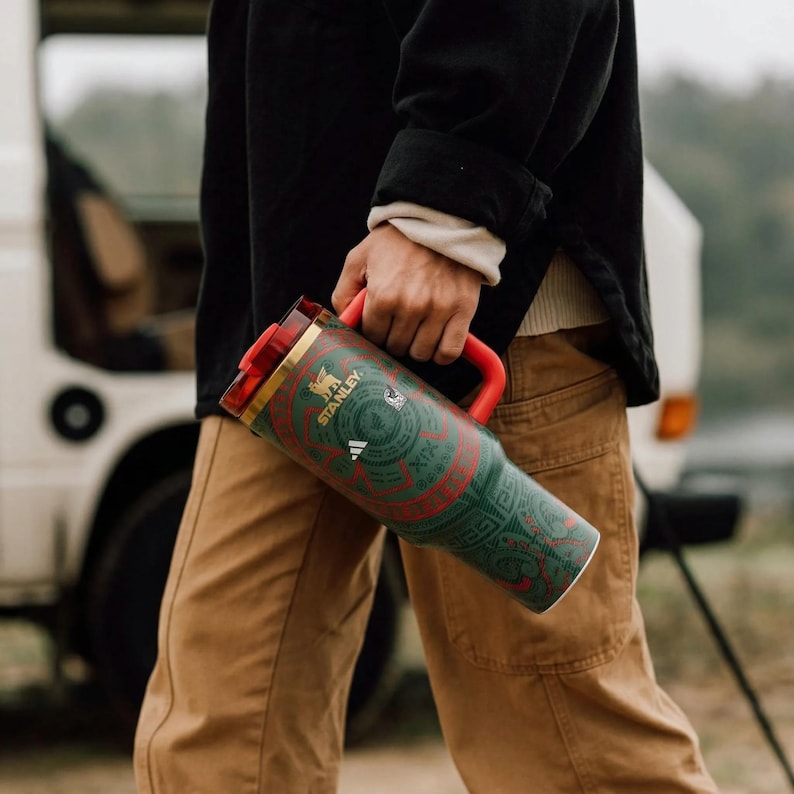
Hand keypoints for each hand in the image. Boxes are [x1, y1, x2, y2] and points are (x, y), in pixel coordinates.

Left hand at [332, 224, 481, 364]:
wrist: (440, 220)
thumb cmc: (397, 240)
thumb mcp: (360, 257)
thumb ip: (344, 291)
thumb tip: (345, 321)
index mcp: (383, 295)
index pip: (373, 336)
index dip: (375, 331)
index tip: (380, 322)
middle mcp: (410, 306)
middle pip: (396, 347)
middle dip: (394, 338)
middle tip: (398, 322)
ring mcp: (438, 310)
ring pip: (421, 353)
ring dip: (416, 346)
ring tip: (417, 329)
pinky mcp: (462, 310)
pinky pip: (449, 351)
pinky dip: (441, 353)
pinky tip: (435, 341)